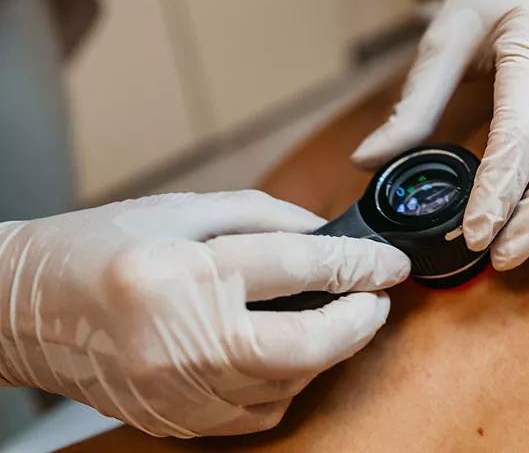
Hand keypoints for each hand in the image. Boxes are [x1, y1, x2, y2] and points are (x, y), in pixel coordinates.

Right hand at [0, 191, 408, 436]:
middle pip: (304, 346)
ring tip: (335, 319)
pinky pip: (258, 413)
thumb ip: (263, 217)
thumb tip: (329, 236)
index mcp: (180, 272)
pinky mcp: (175, 419)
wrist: (21, 309)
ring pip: (288, 384)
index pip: (297, 268)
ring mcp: (175, 391)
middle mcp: (178, 339)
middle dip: (358, 323)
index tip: (391, 264)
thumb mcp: (180, 210)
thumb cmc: (99, 246)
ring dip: (327, 352)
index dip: (359, 265)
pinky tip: (288, 353)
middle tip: (377, 300)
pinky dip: (287, 382)